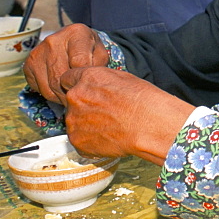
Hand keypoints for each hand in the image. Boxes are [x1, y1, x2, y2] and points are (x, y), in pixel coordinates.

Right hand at [24, 24, 107, 104]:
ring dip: (61, 97)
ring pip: (50, 87)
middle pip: (61, 77)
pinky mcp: (28, 65)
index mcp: (76, 33)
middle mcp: (53, 40)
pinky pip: (39, 89)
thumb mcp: (100, 54)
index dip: (84, 78)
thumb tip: (89, 84)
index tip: (88, 84)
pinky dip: (51, 95)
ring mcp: (38, 52)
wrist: (72, 42)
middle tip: (80, 100)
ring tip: (72, 97)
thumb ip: (98, 66)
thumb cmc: (89, 49)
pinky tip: (61, 92)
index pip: (79, 62)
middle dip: (72, 92)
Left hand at [60, 66, 193, 164]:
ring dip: (86, 124)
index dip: (79, 86)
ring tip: (110, 127)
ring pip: (74, 121)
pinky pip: (79, 140)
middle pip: (71, 102)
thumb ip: (101, 81)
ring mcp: (73, 120)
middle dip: (83, 106)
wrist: (151, 125)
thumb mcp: (123, 78)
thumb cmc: (144, 100)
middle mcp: (74, 97)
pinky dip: (91, 141)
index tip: (88, 93)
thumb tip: (97, 86)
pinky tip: (108, 138)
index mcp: (86, 78)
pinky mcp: (77, 141)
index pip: (67, 78)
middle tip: (105, 113)